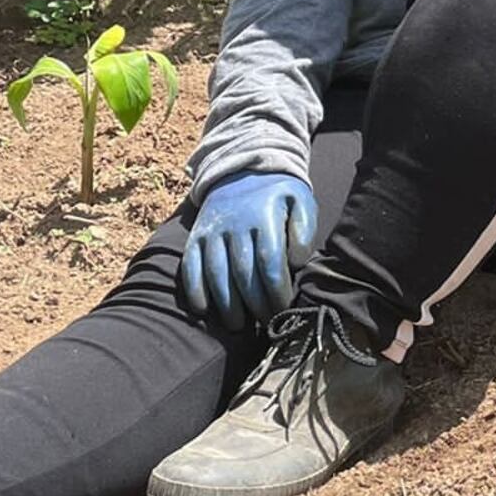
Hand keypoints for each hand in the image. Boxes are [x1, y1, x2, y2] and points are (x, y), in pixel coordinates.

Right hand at [182, 172, 317, 330]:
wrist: (241, 170)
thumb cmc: (278, 196)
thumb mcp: (301, 202)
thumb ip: (304, 231)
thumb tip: (295, 262)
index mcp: (264, 217)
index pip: (270, 262)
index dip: (276, 291)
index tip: (283, 310)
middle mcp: (235, 225)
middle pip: (243, 274)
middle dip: (255, 304)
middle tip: (265, 324)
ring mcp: (212, 231)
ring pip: (216, 274)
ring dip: (226, 304)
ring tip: (238, 325)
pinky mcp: (196, 237)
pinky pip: (190, 266)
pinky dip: (195, 290)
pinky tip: (204, 310)